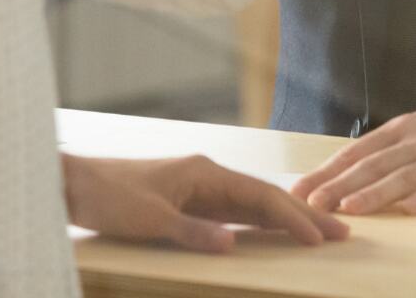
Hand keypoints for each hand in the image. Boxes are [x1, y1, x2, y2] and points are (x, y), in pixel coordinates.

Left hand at [62, 153, 348, 252]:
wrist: (75, 183)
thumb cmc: (109, 196)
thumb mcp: (150, 220)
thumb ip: (193, 232)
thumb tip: (233, 242)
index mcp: (203, 173)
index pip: (260, 197)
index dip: (292, 217)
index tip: (321, 236)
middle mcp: (205, 175)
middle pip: (263, 197)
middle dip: (302, 215)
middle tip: (340, 232)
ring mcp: (196, 187)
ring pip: (250, 205)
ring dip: (283, 219)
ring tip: (316, 233)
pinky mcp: (185, 200)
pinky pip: (231, 212)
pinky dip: (257, 222)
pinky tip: (270, 231)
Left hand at [291, 108, 415, 215]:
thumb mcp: (415, 132)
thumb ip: (386, 151)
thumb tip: (344, 173)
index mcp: (400, 128)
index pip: (357, 151)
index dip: (329, 169)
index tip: (302, 187)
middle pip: (372, 163)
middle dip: (340, 184)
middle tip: (314, 202)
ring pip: (403, 175)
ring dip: (375, 192)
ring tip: (349, 208)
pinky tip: (407, 209)